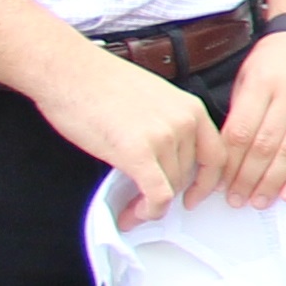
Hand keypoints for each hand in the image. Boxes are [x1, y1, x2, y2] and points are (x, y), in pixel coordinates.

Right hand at [32, 47, 217, 226]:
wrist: (68, 71)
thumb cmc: (99, 83)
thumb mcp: (152, 100)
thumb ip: (167, 126)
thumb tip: (166, 159)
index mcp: (191, 108)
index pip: (217, 155)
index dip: (208, 182)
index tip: (194, 195)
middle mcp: (185, 122)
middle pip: (190, 174)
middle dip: (170, 195)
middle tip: (147, 205)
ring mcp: (164, 137)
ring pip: (172, 187)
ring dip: (152, 206)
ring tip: (132, 210)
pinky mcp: (138, 153)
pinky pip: (157, 194)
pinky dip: (149, 211)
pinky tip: (135, 214)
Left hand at [213, 30, 285, 207]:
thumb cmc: (276, 58)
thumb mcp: (247, 77)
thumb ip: (239, 113)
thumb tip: (227, 157)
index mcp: (262, 82)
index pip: (240, 132)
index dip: (227, 163)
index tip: (217, 183)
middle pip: (265, 145)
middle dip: (247, 178)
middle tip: (236, 199)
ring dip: (273, 182)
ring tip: (260, 200)